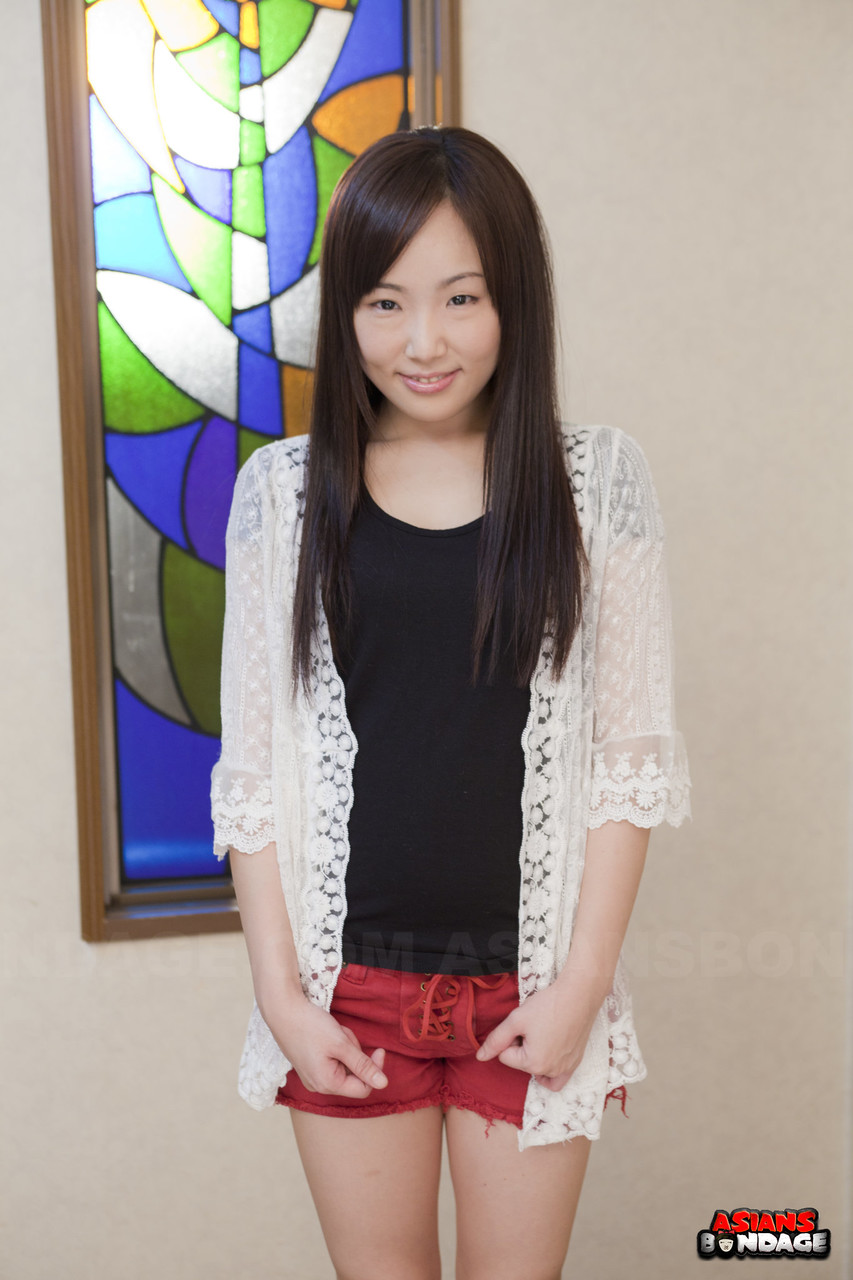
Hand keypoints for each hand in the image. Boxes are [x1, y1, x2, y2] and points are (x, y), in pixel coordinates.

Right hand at [266, 993, 387, 1097]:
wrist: (282, 1010)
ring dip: (345, 1047)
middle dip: (354, 1053)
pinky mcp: (310, 1066)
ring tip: (333, 1032)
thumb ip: (363, 1066)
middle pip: (353, 1075)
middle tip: (344, 1035)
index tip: (378, 1049)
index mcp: (327, 1084)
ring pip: (343, 1065)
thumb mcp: (341, 1044)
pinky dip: (335, 1047)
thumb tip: (384, 1084)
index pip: (363, 1087)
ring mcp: (312, 1076)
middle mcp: (318, 1085)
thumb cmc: (310, 1026)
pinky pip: (332, 1060)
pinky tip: (326, 1034)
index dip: (374, 1069)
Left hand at [475, 982, 597, 1091]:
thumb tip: (480, 1058)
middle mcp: (550, 1071)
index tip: (524, 1024)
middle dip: (523, 1045)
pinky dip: (548, 1073)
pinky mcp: (575, 1064)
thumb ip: (496, 1040)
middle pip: (521, 1063)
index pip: (506, 1056)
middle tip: (534, 1025)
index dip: (511, 1037)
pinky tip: (547, 1056)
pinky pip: (557, 1080)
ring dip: (534, 1055)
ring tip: (542, 1034)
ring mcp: (564, 1069)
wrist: (578, 996)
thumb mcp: (515, 1020)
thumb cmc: (547, 1006)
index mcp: (533, 1063)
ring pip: (536, 1069)